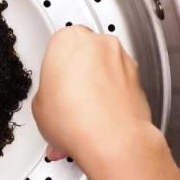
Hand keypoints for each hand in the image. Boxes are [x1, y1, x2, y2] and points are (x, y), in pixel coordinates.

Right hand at [32, 25, 156, 161]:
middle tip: (65, 98)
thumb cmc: (75, 119)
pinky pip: (120, 87)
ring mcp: (123, 61)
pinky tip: (98, 120)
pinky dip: (112, 100)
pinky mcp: (140, 81)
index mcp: (69, 39)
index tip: (51, 82)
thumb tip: (52, 102)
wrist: (112, 141)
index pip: (57, 46)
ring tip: (82, 116)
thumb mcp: (39, 105)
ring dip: (95, 88)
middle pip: (85, 55)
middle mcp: (100, 44)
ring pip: (105, 71)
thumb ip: (48, 92)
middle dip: (77, 76)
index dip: (53, 69)